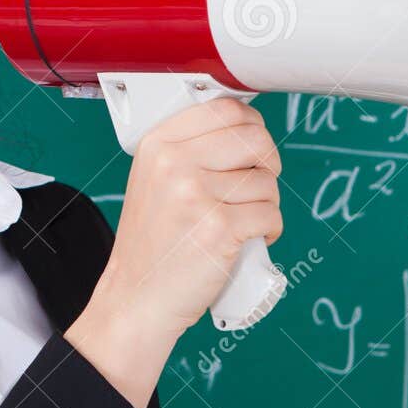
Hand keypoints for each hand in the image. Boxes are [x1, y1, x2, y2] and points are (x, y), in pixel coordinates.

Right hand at [65, 97, 281, 407]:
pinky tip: (248, 240)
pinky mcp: (220, 227)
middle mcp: (175, 163)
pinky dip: (269, 231)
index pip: (226, 109)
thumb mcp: (154, 182)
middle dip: (267, 164)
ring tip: (241, 223)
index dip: (251, 127)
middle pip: (255, 140)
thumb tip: (247, 129)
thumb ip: (190, 151)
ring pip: (267, 182)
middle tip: (257, 186)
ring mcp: (197, 194)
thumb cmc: (153, 245)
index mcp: (159, 145)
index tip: (253, 148)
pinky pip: (271, 215)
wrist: (137, 298)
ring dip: (266, 205)